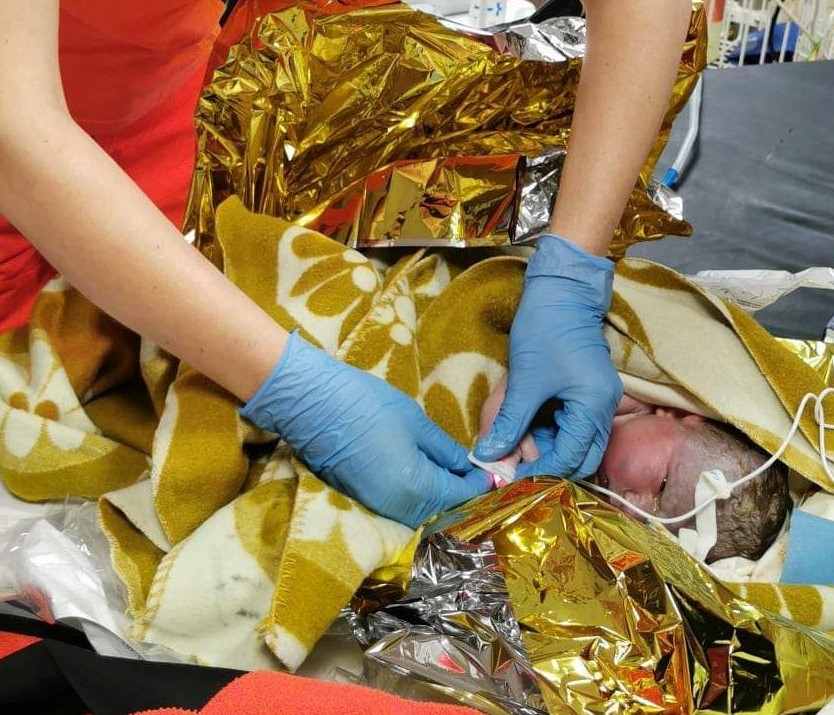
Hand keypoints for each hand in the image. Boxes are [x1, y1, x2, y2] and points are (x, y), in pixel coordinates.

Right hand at [241, 332, 489, 527]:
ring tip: (455, 471)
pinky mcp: (362, 500)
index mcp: (414, 488)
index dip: (480, 484)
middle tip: (477, 470)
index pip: (460, 496)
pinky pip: (401, 507)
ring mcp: (376, 507)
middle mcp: (397, 508)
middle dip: (462, 493)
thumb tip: (469, 466)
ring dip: (441, 497)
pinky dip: (419, 496)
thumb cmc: (366, 404)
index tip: (494, 469)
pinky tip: (428, 474)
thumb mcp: (415, 422)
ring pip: (421, 512)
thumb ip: (446, 450)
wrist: (310, 403)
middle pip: (441, 511)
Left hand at [473, 234, 622, 479]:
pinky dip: (546, 428)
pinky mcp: (586, 392)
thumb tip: (489, 455)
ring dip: (544, 445)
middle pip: (581, 457)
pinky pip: (569, 423)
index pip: (572, 459)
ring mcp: (597, 400)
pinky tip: (522, 425)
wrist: (560, 291)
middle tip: (514, 464)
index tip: (511, 477)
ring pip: (573, 442)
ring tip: (513, 441)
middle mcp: (603, 408)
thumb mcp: (524, 382)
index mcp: (594, 407)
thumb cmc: (544, 331)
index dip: (541, 472)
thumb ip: (509, 423)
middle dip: (547, 463)